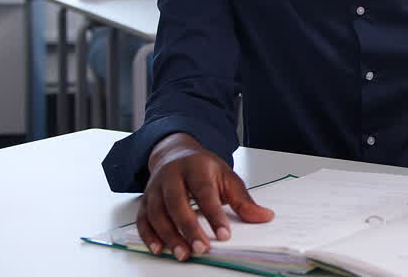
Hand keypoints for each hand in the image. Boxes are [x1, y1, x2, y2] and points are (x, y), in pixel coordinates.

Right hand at [136, 133, 273, 260]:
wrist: (175, 153)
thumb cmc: (202, 167)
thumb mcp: (226, 176)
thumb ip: (243, 200)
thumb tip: (264, 217)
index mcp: (196, 167)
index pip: (204, 191)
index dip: (214, 214)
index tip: (224, 234)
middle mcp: (172, 176)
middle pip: (177, 203)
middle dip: (189, 228)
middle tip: (202, 248)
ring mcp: (155, 188)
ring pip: (158, 213)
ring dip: (169, 236)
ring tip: (183, 254)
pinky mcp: (145, 200)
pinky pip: (143, 220)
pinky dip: (149, 236)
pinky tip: (159, 249)